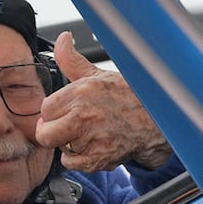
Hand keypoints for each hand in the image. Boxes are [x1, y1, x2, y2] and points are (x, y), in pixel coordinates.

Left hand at [35, 31, 172, 172]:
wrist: (158, 120)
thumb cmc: (128, 96)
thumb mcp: (99, 74)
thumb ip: (72, 60)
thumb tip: (62, 39)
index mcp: (82, 93)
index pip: (45, 108)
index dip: (52, 111)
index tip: (62, 111)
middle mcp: (85, 116)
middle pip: (44, 134)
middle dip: (51, 131)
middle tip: (64, 127)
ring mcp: (92, 140)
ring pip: (59, 149)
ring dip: (68, 144)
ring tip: (87, 133)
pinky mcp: (98, 160)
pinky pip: (72, 164)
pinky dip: (79, 158)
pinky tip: (92, 145)